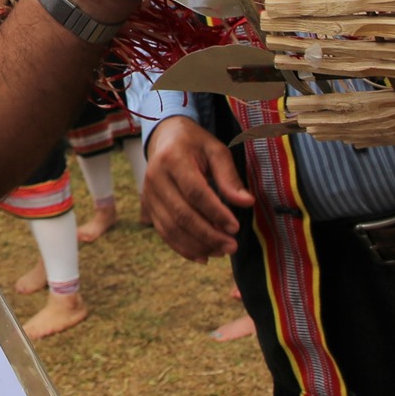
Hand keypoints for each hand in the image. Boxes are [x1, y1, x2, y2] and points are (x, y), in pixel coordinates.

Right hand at [142, 116, 252, 262]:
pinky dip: (183, 248)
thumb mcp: (216, 151)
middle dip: (209, 235)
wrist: (165, 139)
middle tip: (232, 246)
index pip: (195, 192)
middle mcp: (155, 177)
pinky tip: (203, 256)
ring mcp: (148, 194)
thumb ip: (229, 177)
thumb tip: (247, 203)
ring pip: (171, 228)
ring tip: (222, 252)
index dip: (216, 213)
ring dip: (198, 245)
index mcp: (172, 158)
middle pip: (182, 214)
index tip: (235, 227)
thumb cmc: (195, 144)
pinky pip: (164, 233)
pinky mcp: (148, 207)